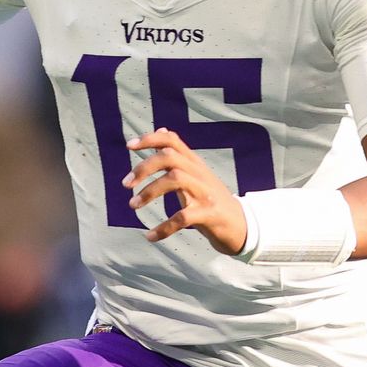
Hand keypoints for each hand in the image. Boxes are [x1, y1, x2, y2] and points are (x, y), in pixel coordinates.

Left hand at [122, 128, 246, 254]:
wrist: (242, 225)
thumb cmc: (212, 199)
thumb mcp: (196, 173)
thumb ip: (178, 155)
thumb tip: (161, 130)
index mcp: (194, 163)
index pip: (172, 140)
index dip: (150, 139)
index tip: (129, 145)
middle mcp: (200, 173)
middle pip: (170, 157)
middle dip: (143, 167)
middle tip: (125, 184)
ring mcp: (206, 192)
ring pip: (175, 179)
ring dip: (149, 192)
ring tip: (133, 205)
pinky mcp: (209, 213)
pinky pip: (182, 217)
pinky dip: (163, 227)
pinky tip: (150, 236)